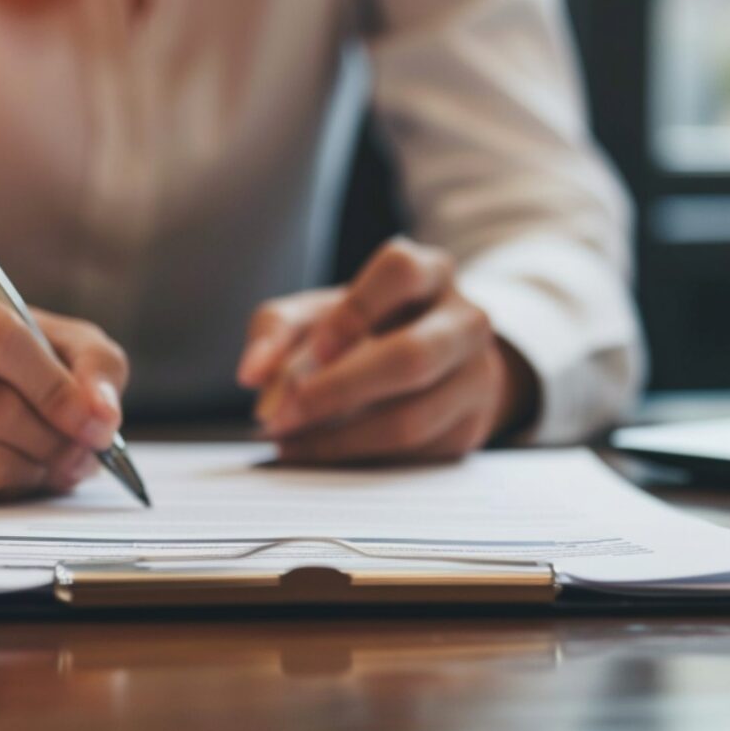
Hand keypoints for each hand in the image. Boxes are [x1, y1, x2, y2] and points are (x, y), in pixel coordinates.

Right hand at [0, 266, 128, 500]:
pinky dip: (7, 488)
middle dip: (56, 438)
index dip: (56, 390)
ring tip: (64, 462)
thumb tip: (103, 419)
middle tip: (88, 450)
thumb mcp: (56, 333)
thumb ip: (95, 363)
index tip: (96, 424)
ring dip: (37, 469)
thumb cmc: (8, 348)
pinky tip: (24, 469)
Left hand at [237, 239, 536, 463]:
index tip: (311, 350)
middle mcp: (465, 321)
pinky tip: (318, 452)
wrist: (442, 364)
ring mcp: (477, 379)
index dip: (354, 310)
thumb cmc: (372, 329)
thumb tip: (252, 374)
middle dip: (337, 392)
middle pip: (412, 356)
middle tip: (279, 416)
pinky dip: (355, 458)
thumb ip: (279, 330)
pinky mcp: (469, 430)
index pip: (400, 272)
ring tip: (287, 441)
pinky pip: (410, 455)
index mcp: (430, 274)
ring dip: (339, 439)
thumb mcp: (323, 313)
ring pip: (412, 419)